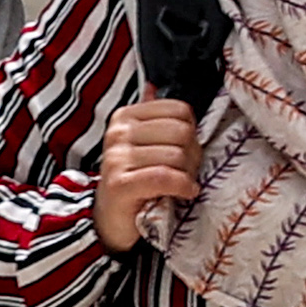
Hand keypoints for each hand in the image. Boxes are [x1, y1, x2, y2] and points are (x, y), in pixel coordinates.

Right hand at [91, 96, 203, 251]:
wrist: (112, 221)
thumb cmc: (135, 179)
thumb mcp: (142, 144)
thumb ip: (151, 117)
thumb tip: (154, 86)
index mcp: (125, 116)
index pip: (179, 110)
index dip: (192, 132)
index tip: (186, 150)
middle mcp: (118, 133)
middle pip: (182, 132)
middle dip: (193, 155)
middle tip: (187, 171)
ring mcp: (117, 158)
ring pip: (177, 156)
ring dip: (189, 175)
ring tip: (183, 184)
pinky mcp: (120, 184)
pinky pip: (165, 177)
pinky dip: (183, 187)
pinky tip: (186, 193)